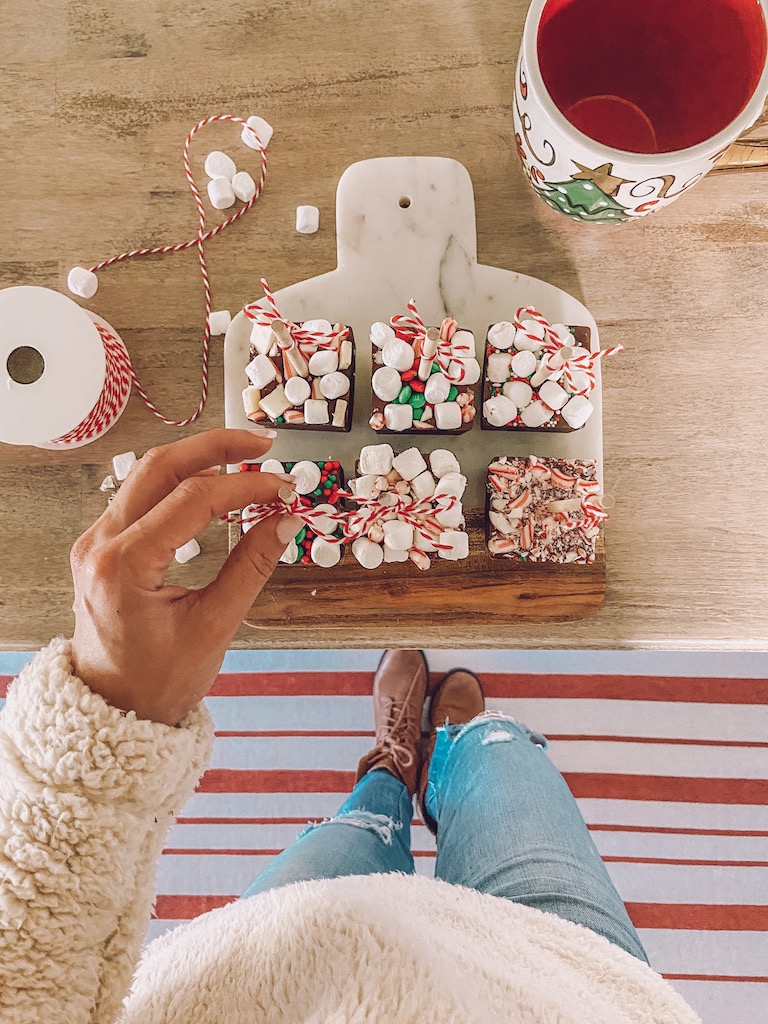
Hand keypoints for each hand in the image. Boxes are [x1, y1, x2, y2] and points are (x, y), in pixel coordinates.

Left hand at [70, 428, 300, 725]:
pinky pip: (140, 496)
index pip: (191, 499)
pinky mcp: (103, 546)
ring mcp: (96, 542)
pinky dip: (180, 483)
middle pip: (160, 466)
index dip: (244, 487)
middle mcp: (100, 544)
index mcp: (122, 566)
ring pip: (147, 474)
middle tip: (263, 445)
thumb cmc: (157, 680)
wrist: (114, 709)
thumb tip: (284, 521)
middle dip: (216, 448)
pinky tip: (213, 485)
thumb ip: (251, 566)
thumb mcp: (215, 625)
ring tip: (244, 458)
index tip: (282, 490)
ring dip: (197, 460)